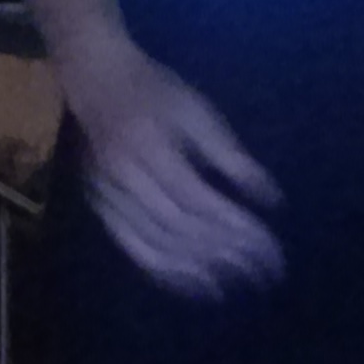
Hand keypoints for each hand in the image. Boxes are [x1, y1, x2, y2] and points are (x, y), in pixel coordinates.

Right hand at [68, 43, 281, 297]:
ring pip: (158, 247)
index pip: (202, 203)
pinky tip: (195, 283)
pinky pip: (136, 251)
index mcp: (153, 149)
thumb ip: (231, 157)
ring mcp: (110, 198)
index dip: (237, 230)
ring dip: (199, 271)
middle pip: (183, 230)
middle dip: (227, 256)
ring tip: (234, 285)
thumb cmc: (154, 90)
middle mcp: (128, 180)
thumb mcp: (199, 111)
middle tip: (262, 273)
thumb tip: (270, 200)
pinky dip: (168, 272)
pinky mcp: (102, 210)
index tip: (270, 249)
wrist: (93, 79)